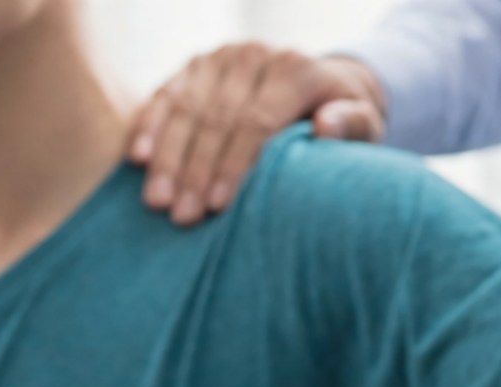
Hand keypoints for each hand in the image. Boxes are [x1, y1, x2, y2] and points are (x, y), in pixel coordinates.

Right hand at [129, 45, 385, 225]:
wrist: (323, 85)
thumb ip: (352, 125)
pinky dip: (149, 127)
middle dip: (196, 171)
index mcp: (295, 69)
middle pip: (217, 119)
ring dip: (168, 158)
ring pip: (186, 109)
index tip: (218, 205)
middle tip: (181, 216)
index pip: (257, 121)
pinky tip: (137, 160)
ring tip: (156, 202)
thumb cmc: (341, 121)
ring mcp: (220, 59)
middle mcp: (254, 57)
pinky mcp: (195, 67)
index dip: (235, 165)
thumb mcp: (364, 125)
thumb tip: (326, 126)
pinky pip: (165, 96)